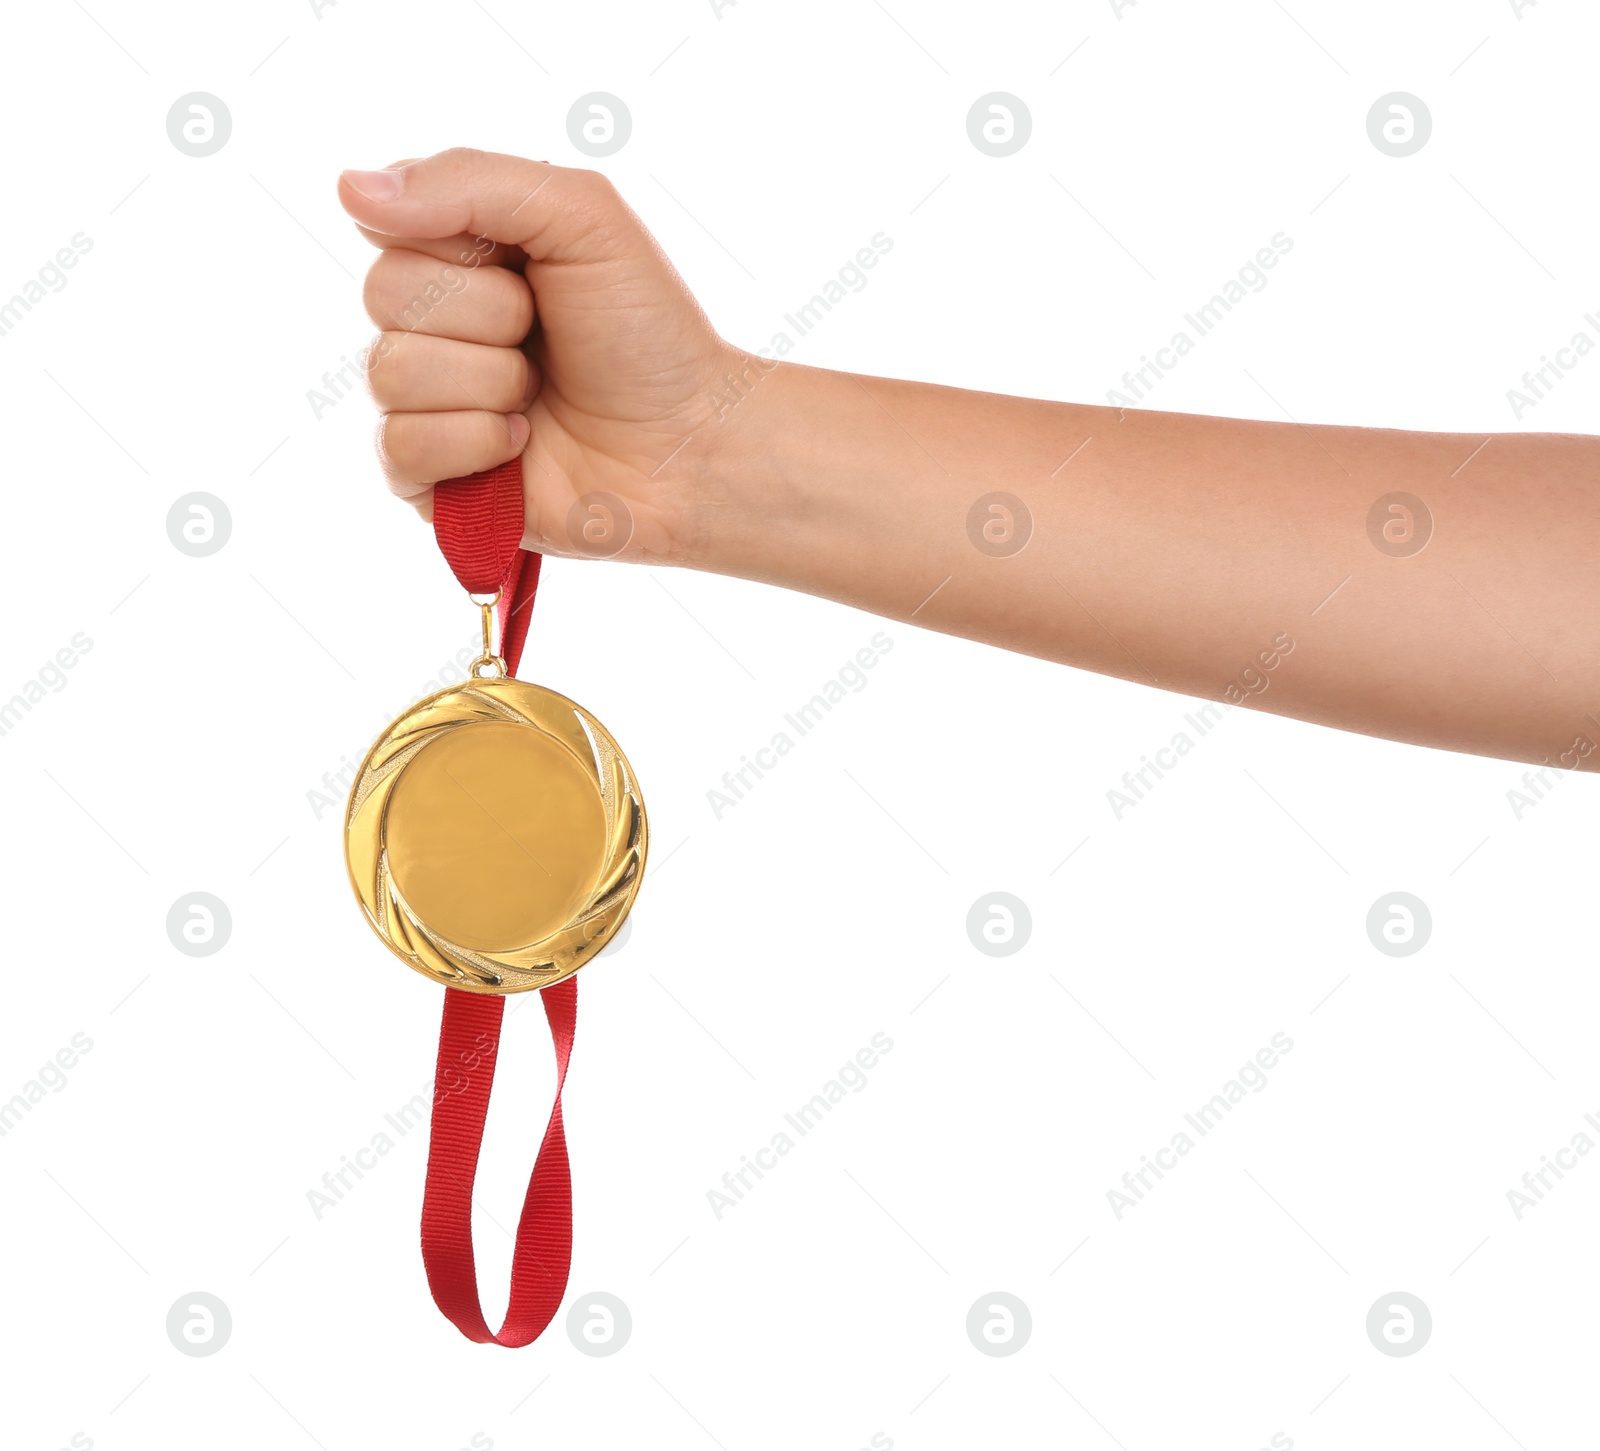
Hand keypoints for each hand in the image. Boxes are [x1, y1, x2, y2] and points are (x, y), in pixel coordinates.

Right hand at [338, 148, 745, 563]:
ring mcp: (428, 407)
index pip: (392, 224)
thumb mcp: (582, 217)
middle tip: (543, 336)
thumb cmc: (648, 334)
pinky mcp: (432, 482)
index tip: (532, 269)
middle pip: (383, 296)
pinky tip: (523, 446)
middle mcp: (433, 328)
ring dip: (489, 382)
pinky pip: (398, 449)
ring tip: (540, 395)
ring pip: (389, 374)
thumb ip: (469, 180)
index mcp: (459, 256)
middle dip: (486, 315)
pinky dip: (474, 443)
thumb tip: (349, 187)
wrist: (690, 443)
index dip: (467, 249)